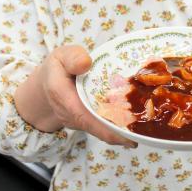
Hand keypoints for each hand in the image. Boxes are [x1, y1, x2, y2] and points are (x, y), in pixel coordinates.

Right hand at [14, 45, 135, 146]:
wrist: (46, 83)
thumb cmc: (59, 67)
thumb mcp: (62, 55)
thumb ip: (73, 57)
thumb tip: (86, 63)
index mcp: (63, 97)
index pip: (84, 116)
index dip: (105, 128)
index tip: (126, 135)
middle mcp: (70, 115)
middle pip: (97, 128)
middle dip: (121, 132)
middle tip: (145, 132)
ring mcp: (78, 122)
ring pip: (101, 130)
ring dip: (121, 130)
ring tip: (145, 128)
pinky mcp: (85, 123)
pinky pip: (101, 126)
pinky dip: (117, 125)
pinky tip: (136, 123)